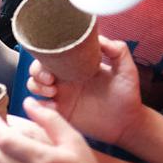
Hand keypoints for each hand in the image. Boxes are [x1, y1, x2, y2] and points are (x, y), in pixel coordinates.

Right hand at [27, 38, 145, 145]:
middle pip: (37, 69)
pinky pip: (40, 106)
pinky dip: (39, 104)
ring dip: (37, 86)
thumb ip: (118, 50)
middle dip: (36, 72)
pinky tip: (53, 106)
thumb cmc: (127, 96)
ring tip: (52, 93)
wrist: (127, 123)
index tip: (52, 62)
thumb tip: (100, 39)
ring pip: (34, 85)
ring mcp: (61, 95)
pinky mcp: (60, 112)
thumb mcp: (127, 70)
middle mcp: (65, 79)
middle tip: (49, 79)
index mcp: (76, 66)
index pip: (53, 55)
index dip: (46, 55)